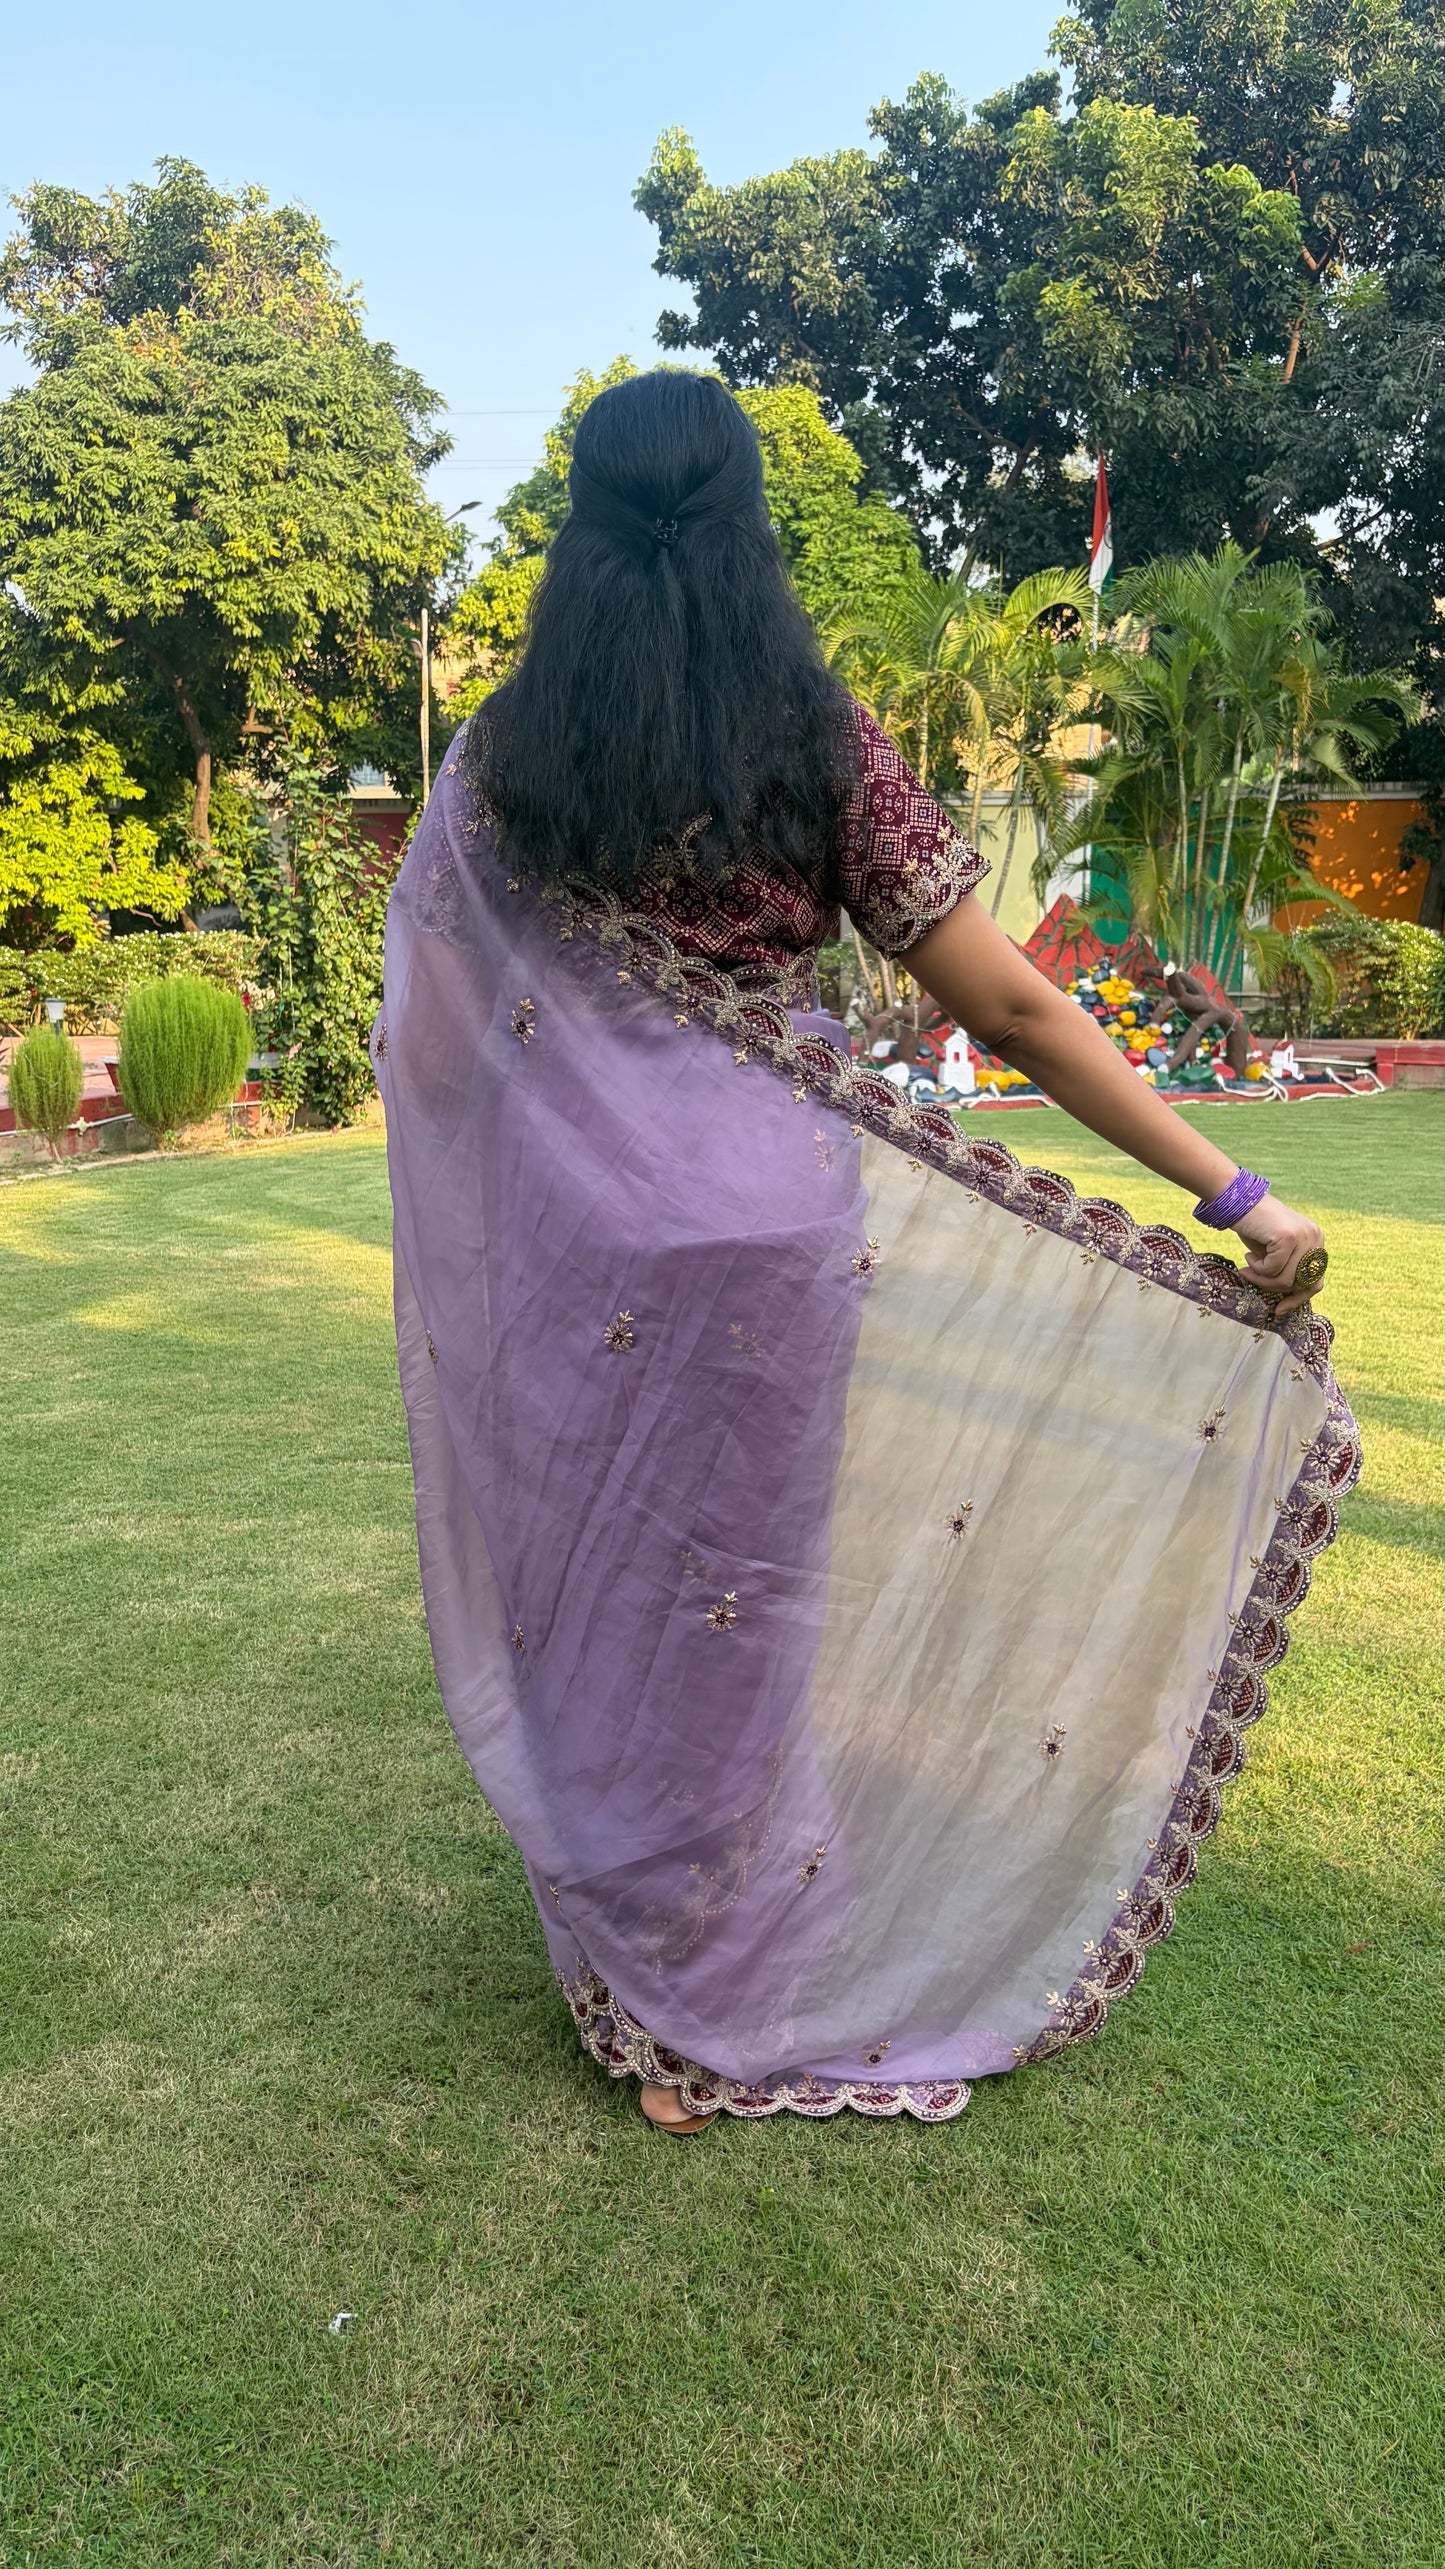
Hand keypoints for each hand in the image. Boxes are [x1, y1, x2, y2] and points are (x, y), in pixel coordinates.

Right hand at [1231, 1194, 1326, 1312]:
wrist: (1238, 1201)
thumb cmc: (1254, 1227)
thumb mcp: (1276, 1252)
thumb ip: (1287, 1270)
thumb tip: (1290, 1298)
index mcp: (1316, 1241)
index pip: (1316, 1281)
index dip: (1298, 1298)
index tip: (1279, 1309)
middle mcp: (1315, 1237)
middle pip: (1301, 1284)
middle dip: (1275, 1288)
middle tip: (1252, 1278)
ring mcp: (1303, 1236)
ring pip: (1286, 1280)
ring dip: (1262, 1279)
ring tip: (1248, 1265)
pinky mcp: (1288, 1237)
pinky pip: (1273, 1270)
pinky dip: (1257, 1269)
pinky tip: (1248, 1256)